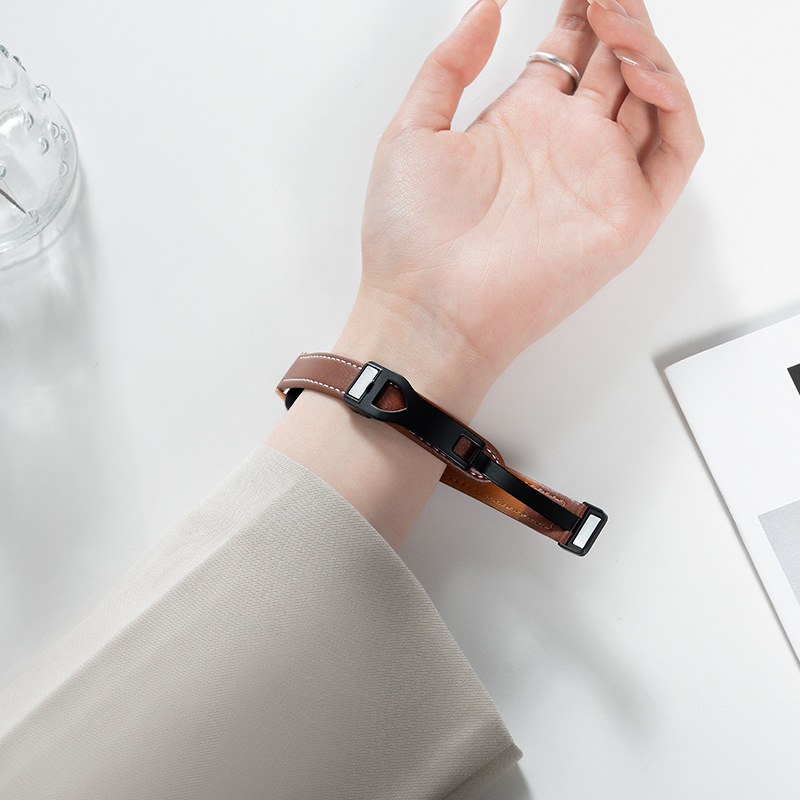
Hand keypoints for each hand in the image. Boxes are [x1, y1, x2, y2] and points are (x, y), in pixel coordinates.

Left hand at [341, 0, 702, 412]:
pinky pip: (675, 148)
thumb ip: (449, 66)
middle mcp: (565, 146)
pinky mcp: (626, 214)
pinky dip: (672, 101)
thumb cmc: (409, 237)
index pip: (570, 52)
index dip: (582, 10)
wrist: (426, 308)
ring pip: (653, 97)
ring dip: (645, 48)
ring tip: (616, 15)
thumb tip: (485, 8)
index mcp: (520, 123)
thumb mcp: (411, 131)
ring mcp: (599, 177)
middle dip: (619, 18)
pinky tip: (638, 69)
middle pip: (616, 65)